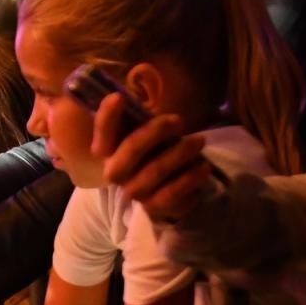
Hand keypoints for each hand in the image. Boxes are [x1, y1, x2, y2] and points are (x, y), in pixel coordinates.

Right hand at [92, 95, 211, 224]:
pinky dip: (188, 181)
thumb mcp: (144, 130)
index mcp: (109, 150)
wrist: (164, 188)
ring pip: (154, 173)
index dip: (107, 116)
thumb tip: (132, 96)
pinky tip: (203, 168)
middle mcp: (116, 172)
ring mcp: (134, 191)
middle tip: (179, 120)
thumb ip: (137, 116)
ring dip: (179, 154)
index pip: (102, 131)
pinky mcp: (153, 208)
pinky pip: (170, 197)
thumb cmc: (153, 149)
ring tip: (200, 141)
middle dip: (155, 132)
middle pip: (130, 151)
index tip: (118, 97)